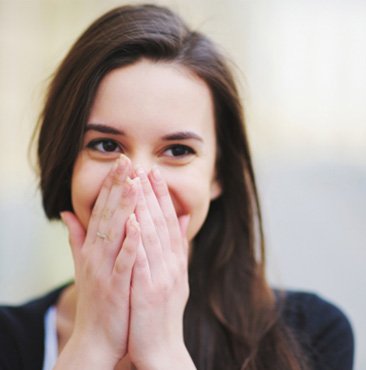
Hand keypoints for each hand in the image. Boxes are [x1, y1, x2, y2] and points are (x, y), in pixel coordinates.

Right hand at [58, 155, 138, 368]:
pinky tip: (135, 225)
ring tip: (134, 182)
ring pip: (114, 233)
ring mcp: (104, 269)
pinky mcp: (114, 287)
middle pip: (107, 214)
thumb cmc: (97, 296)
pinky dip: (128, 243)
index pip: (102, 209)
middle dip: (118, 186)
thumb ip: (77, 237)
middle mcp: (95, 254)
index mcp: (92, 247)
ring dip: (123, 208)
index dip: (111, 185)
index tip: (122, 163)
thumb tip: (67, 212)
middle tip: (127, 160)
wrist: (96, 337)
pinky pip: (123, 262)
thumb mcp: (84, 264)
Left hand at [128, 166, 194, 369]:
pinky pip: (142, 261)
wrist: (161, 348)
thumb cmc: (162, 310)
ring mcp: (162, 276)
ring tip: (138, 184)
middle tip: (146, 168)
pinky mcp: (149, 291)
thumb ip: (178, 247)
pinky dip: (138, 240)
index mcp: (175, 260)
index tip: (154, 174)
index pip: (169, 221)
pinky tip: (132, 221)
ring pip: (153, 235)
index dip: (162, 197)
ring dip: (146, 209)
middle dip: (153, 194)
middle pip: (162, 223)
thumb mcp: (175, 276)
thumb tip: (181, 221)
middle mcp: (172, 264)